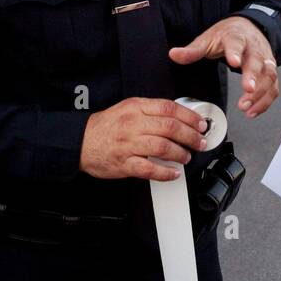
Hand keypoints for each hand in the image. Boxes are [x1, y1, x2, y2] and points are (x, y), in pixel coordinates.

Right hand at [80, 97, 207, 180]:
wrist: (81, 142)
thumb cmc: (106, 126)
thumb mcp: (128, 108)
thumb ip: (151, 111)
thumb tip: (180, 117)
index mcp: (136, 108)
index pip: (169, 108)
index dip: (189, 116)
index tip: (200, 124)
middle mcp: (133, 124)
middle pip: (170, 128)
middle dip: (191, 136)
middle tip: (199, 142)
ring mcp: (128, 144)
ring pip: (163, 147)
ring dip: (180, 154)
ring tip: (186, 156)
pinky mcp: (124, 163)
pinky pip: (149, 169)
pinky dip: (165, 172)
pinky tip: (173, 173)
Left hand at [169, 16, 277, 117]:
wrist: (248, 26)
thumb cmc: (228, 35)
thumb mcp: (208, 39)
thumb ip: (192, 50)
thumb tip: (174, 54)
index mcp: (236, 37)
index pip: (237, 43)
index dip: (236, 53)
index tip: (234, 62)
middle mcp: (254, 48)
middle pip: (257, 62)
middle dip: (254, 77)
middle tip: (247, 91)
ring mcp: (265, 60)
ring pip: (269, 76)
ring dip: (260, 94)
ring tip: (247, 108)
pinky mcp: (270, 72)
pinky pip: (273, 88)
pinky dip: (266, 101)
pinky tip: (254, 112)